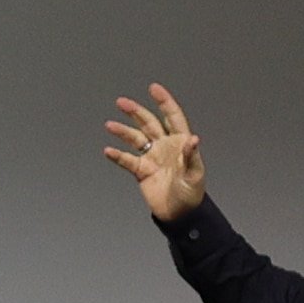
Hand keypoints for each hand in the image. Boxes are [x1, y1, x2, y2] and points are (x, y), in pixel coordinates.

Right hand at [103, 82, 205, 220]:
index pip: (172, 117)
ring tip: (110, 124)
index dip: (164, 101)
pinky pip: (128, 160)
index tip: (154, 88)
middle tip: (122, 102)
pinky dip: (118, 155)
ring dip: (123, 131)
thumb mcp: (194, 174)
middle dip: (136, 111)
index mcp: (180, 143)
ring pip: (135, 138)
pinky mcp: (142, 171)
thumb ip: (191, 156)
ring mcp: (152, 157)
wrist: (180, 214)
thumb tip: (193, 139)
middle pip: (149, 123)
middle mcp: (165, 146)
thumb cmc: (191, 193)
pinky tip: (108, 151)